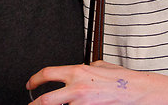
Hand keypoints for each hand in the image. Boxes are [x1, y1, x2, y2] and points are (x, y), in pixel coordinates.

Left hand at [27, 61, 143, 104]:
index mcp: (78, 72)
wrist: (137, 92)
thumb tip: (79, 69)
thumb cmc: (122, 79)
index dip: (35, 79)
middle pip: (45, 100)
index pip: (48, 73)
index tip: (31, 84)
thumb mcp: (100, 65)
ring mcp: (82, 104)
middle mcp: (77, 88)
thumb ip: (86, 68)